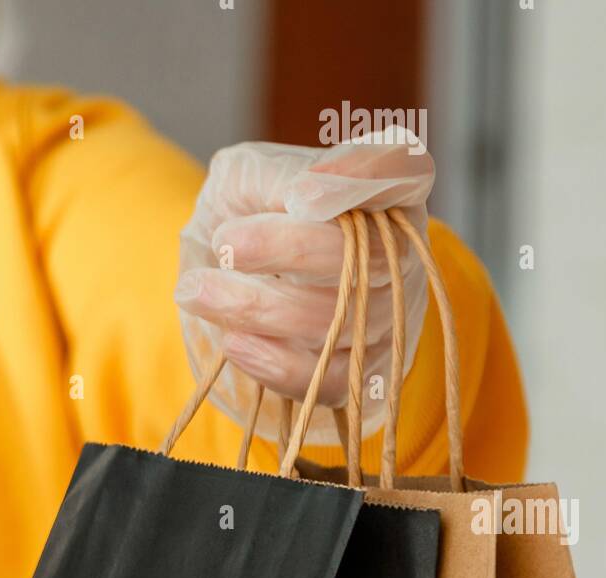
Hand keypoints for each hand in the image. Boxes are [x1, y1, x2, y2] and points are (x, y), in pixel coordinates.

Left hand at [174, 133, 434, 445]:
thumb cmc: (241, 215)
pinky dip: (277, 364)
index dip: (364, 180)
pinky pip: (331, 379)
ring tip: (199, 290)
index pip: (406, 170)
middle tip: (226, 243)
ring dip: (261, 307)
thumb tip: (305, 196)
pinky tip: (232, 342)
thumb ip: (278, 176)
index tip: (300, 193)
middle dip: (292, 250)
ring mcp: (383, 318)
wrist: (217, 283)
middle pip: (371, 254)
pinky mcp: (357, 376)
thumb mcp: (245, 177)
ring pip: (342, 319)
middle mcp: (397, 253)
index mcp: (383, 188)